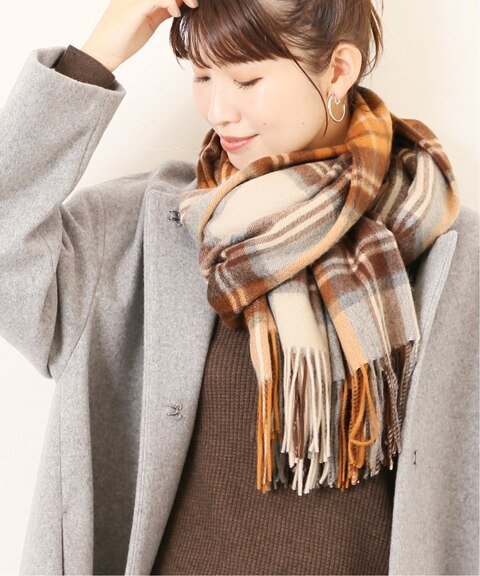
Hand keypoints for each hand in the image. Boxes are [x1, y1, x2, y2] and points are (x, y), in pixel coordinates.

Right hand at [81, 0, 198, 71]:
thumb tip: (179, 3)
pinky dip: (170, 3)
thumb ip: (162, 9)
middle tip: (196, 2)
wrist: (104, 52)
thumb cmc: (125, 38)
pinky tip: (176, 14)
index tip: (193, 2)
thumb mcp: (150, 20)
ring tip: (192, 5)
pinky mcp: (133, 8)